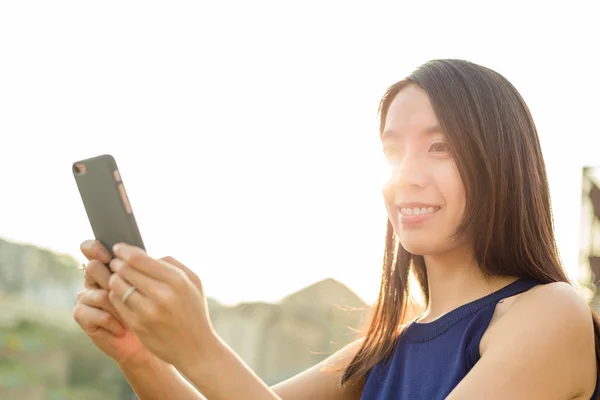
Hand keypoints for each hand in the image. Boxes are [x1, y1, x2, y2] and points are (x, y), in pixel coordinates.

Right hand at [73, 240, 152, 367]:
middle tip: (132, 292)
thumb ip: (142, 267)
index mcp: (109, 266)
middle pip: (94, 268)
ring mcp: (87, 297)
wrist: (147, 338)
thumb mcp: (151, 285)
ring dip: (118, 306)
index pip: (92, 248)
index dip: (96, 248)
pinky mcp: (84, 316)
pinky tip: (122, 329)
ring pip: (99, 293)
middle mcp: (95, 279)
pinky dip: (113, 322)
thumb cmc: (152, 308)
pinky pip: (96, 314)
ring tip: (131, 316)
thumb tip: (138, 253)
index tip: (110, 254)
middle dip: (113, 280)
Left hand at [106, 243, 216, 371]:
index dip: (123, 250)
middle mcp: (162, 295)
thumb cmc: (193, 310)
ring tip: (119, 278)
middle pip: (124, 270)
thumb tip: (147, 254)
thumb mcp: (194, 282)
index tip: (118, 248)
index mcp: (176, 280)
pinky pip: (116, 303)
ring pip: (117, 286)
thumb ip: (172, 264)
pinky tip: (121, 294)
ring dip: (114, 279)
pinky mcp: (137, 325)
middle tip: (116, 263)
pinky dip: (115, 295)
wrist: (196, 348)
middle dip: (117, 264)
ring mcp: (148, 312)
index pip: (138, 258)